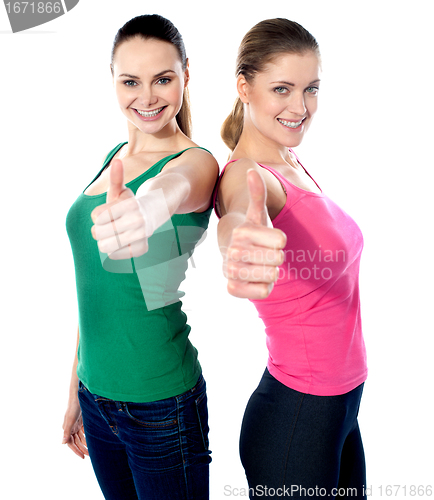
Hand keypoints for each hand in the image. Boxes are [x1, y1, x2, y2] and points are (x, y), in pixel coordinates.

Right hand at [62, 398, 87, 458]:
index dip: (76, 451)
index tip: (82, 457)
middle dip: (82, 448)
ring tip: (92, 450)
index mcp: (67, 429)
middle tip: (89, 455)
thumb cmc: (74, 407)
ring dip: (85, 443)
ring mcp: (76, 424)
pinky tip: (93, 440)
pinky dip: (87, 436)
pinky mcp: (81, 421)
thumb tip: (62, 443)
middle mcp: (71, 428)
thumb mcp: (70, 420)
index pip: (71, 443)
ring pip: (81, 437)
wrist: (79, 395)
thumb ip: (67, 431)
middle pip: (76, 442)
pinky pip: (84, 431)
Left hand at [91, 159, 148, 258]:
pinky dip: (114, 250)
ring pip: (103, 246)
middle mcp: (136, 221)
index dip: (96, 215)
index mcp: (129, 205)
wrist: (153, 215)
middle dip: (97, 229)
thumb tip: (117, 161)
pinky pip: (113, 255)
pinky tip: (121, 243)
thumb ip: (116, 178)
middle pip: (97, 232)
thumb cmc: (131, 203)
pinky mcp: (140, 249)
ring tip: (112, 236)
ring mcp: (140, 236)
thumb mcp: (121, 191)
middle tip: (106, 227)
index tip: (104, 214)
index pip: (96, 216)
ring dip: (104, 241)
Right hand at [224, 169, 286, 298]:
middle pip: (278, 259)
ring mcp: (231, 271)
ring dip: (271, 272)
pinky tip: (256, 279)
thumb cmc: (251, 232)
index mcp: (242, 231)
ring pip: (271, 276)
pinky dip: (265, 287)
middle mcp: (233, 251)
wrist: (231, 252)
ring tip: (261, 265)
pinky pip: (263, 292)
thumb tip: (252, 171)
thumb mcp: (256, 212)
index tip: (269, 239)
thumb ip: (257, 193)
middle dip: (276, 257)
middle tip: (265, 253)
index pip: (282, 240)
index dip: (280, 241)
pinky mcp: (232, 288)